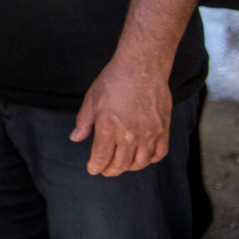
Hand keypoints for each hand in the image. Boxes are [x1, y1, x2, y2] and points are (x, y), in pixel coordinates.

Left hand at [70, 56, 171, 176]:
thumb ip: (84, 122)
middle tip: (105, 170)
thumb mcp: (91, 100)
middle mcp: (129, 135)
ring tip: (122, 165)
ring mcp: (148, 134)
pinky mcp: (163, 130)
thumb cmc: (113, 81)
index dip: (95, 167)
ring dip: (129, 167)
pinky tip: (143, 157)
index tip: (93, 169)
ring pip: (140, 163)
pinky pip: (159, 153)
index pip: (100, 158)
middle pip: (120, 164)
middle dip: (110, 170)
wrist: (141, 68)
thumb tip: (75, 138)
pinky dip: (150, 160)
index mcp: (107, 128)